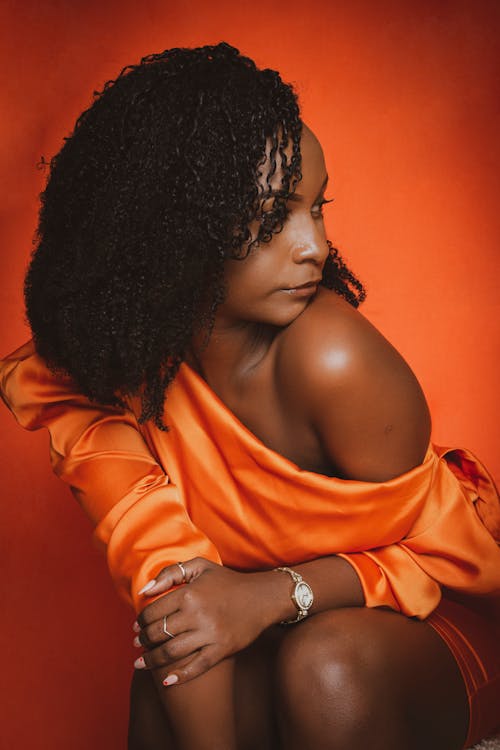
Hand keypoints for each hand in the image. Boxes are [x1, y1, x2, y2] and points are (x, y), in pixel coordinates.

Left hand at [132, 558, 279, 685]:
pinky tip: (166, 680)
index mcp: (189, 593)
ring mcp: (210, 634)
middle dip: (143, 641)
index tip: (137, 627)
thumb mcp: (199, 567)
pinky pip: (196, 667)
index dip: (140, 622)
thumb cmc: (227, 581)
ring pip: (171, 652)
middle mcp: (197, 614)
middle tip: (138, 644)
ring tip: (142, 662)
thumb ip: (170, 573)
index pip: (153, 612)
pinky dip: (179, 676)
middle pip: (159, 633)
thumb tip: (144, 591)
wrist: (261, 597)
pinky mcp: (221, 649)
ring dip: (152, 660)